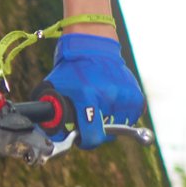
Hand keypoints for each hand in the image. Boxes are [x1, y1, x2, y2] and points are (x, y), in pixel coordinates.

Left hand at [46, 32, 143, 148]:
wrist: (92, 45)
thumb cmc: (69, 69)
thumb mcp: (53, 88)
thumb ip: (51, 113)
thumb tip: (54, 136)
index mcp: (86, 96)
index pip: (93, 135)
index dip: (86, 142)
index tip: (82, 139)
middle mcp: (108, 95)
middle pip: (107, 133)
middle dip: (98, 133)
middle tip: (91, 124)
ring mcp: (124, 94)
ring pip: (120, 125)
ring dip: (110, 121)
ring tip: (100, 108)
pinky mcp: (134, 92)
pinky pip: (132, 115)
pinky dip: (124, 115)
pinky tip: (113, 105)